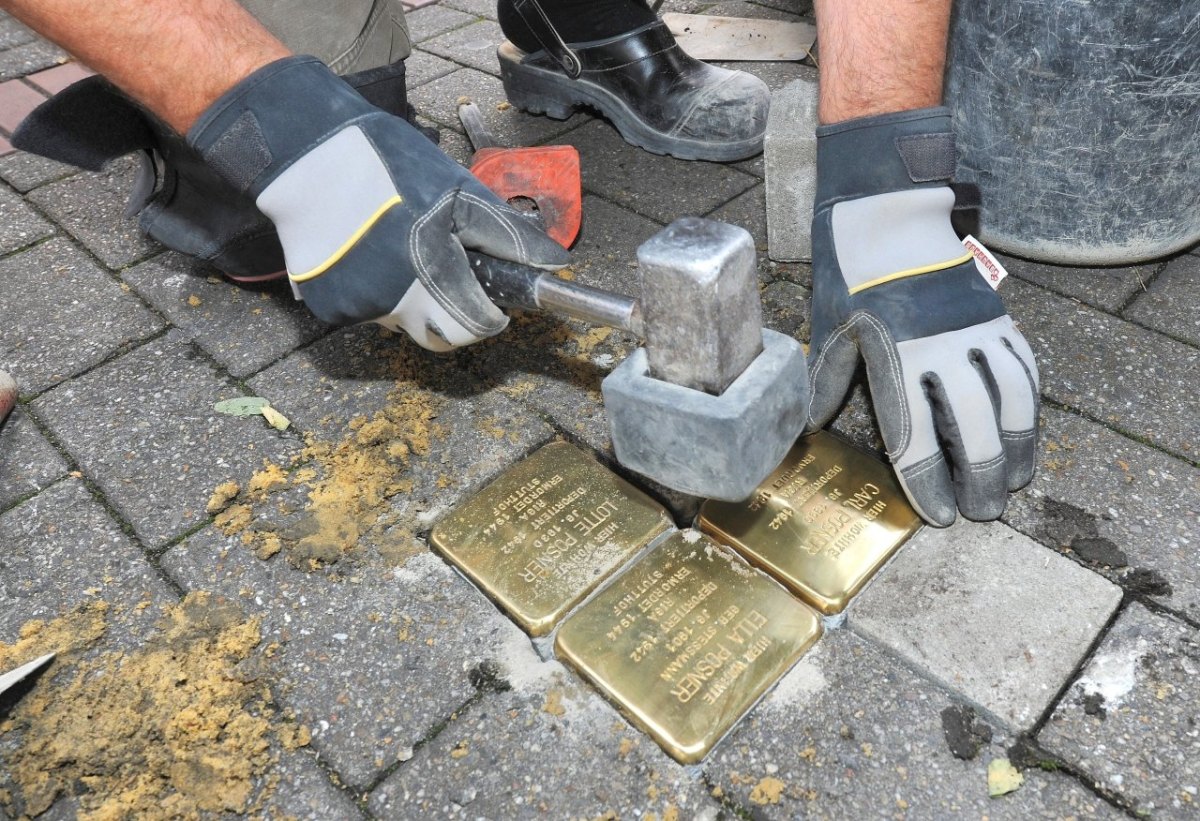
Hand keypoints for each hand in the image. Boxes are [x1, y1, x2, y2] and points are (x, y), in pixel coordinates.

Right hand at [188, 56, 567, 349]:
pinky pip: (369, 314)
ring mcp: (357, 308)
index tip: (493, 300)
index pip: (475, 327)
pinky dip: (380, 295)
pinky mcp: (327, 307)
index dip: (491, 315)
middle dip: (457, 317)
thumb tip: (555, 266)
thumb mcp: (458, 190)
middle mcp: (393, 302)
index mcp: (431, 272)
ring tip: (407, 254)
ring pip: (404, 325)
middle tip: (455, 280)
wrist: (304, 154)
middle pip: (441, 338)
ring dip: (417, 303)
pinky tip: (373, 256)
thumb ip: (507, 235)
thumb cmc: (387, 165)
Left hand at [807, 108, 1038, 525]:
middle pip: (972, 428)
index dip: (927, 482)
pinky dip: (1030, 406)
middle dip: (980, 477)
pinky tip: (1027, 433)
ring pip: (1010, 401)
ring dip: (1016, 447)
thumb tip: (813, 425)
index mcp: (894, 359)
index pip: (914, 437)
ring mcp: (974, 332)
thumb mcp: (831, 331)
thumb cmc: (852, 280)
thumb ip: (827, 381)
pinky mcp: (996, 317)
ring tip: (1014, 482)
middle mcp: (940, 350)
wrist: (889, 220)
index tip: (936, 514)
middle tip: (982, 512)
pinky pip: (1023, 368)